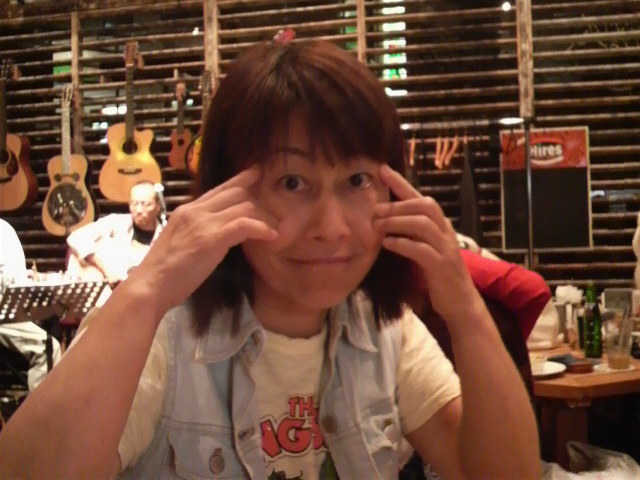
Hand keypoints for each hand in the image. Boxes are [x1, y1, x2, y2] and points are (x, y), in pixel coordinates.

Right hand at [127, 167, 278, 313]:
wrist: (149, 286)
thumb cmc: (164, 273)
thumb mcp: (181, 243)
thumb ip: (199, 232)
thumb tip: (220, 234)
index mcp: (187, 211)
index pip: (219, 189)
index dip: (241, 180)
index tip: (256, 174)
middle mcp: (195, 211)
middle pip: (236, 193)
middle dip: (259, 201)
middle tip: (275, 214)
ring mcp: (203, 223)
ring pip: (244, 207)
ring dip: (264, 218)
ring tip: (275, 231)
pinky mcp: (211, 238)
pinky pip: (244, 224)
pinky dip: (261, 228)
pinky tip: (271, 237)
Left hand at [373, 165, 482, 321]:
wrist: (460, 303)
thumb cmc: (438, 275)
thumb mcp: (424, 249)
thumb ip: (410, 234)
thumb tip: (382, 222)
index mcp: (440, 226)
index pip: (420, 197)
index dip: (402, 183)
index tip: (382, 170)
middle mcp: (445, 232)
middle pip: (425, 205)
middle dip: (398, 204)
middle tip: (374, 210)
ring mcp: (445, 248)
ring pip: (423, 224)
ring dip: (397, 222)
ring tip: (377, 226)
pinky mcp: (442, 266)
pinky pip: (421, 250)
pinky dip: (402, 244)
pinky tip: (387, 243)